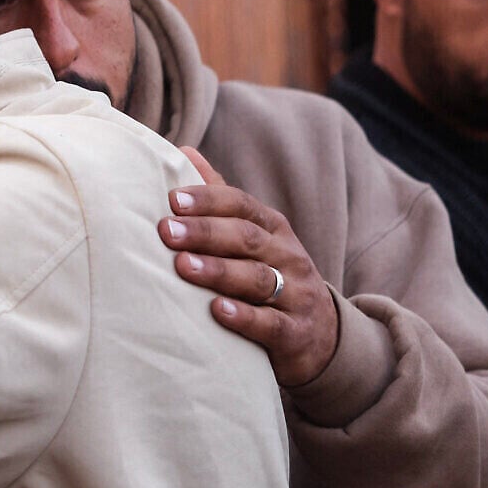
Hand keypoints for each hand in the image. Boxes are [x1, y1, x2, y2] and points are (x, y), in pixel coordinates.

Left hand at [161, 147, 341, 387]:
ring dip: (218, 271)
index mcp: (273, 230)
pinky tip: (217, 310)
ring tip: (182, 266)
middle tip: (166, 232)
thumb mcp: (253, 238)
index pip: (242, 207)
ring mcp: (295, 294)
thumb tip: (183, 151)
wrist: (322, 336)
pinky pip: (270, 324)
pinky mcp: (295, 332)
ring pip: (257, 278)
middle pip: (246, 238)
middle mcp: (288, 256)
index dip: (209, 201)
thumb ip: (220, 199)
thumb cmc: (271, 277)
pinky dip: (244, 317)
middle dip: (205, 233)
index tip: (173, 200)